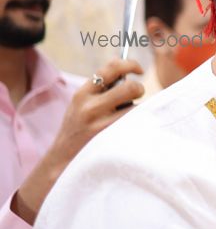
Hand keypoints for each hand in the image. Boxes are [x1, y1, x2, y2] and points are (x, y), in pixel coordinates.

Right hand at [12, 58, 143, 223]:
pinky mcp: (112, 139)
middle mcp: (91, 107)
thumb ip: (100, 90)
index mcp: (83, 94)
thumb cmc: (78, 131)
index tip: (138, 70)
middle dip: (138, 90)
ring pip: (136, 108)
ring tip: (124, 120)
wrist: (63, 163)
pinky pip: (136, 125)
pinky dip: (137, 126)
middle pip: (131, 87)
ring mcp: (102, 124)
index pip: (111, 68)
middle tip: (135, 97)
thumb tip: (129, 72)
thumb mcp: (81, 106)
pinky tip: (126, 132)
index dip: (130, 65)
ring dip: (137, 112)